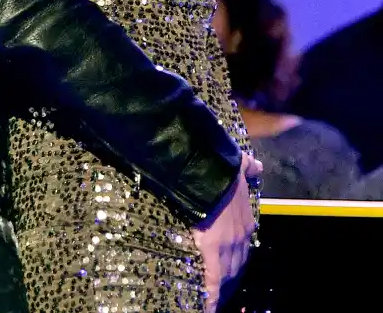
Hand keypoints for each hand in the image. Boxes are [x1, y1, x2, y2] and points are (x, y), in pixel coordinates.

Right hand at [193, 152, 261, 311]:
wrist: (212, 175)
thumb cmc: (224, 171)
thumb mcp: (242, 168)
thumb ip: (250, 169)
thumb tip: (258, 167)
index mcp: (246, 222)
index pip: (244, 246)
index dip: (238, 255)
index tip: (233, 260)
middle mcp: (241, 238)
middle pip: (238, 263)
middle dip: (232, 274)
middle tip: (225, 284)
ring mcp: (228, 247)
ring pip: (227, 273)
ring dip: (223, 285)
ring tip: (217, 296)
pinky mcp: (213, 252)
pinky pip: (213, 279)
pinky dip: (211, 293)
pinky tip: (209, 306)